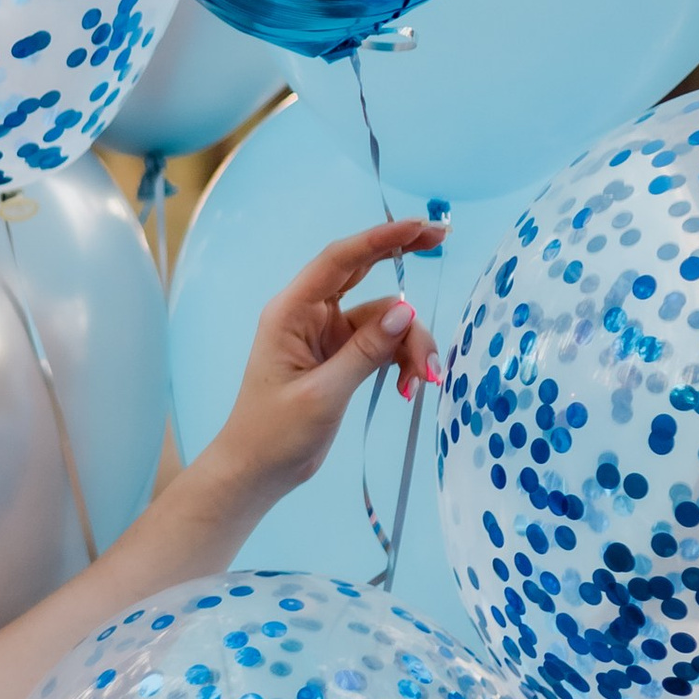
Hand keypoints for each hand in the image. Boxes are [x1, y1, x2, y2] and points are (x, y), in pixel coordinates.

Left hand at [202, 218, 443, 513]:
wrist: (257, 471)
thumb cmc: (275, 433)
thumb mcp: (323, 393)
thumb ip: (366, 351)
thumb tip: (408, 311)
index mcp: (291, 312)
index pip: (339, 261)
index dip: (380, 239)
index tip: (419, 227)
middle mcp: (308, 315)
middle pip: (361, 272)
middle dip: (401, 258)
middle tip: (442, 241)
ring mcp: (326, 335)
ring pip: (383, 318)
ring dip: (409, 344)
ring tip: (421, 380)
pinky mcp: (339, 357)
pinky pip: (381, 344)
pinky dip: (399, 360)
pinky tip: (407, 387)